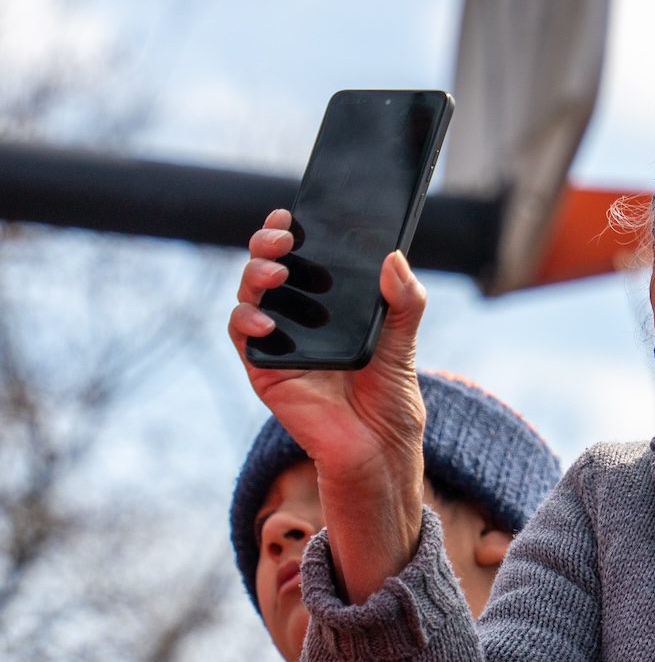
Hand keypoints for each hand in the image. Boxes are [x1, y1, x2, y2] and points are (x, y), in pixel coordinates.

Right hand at [227, 209, 427, 601]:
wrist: (379, 446)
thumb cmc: (390, 395)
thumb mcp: (403, 341)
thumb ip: (404, 302)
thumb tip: (395, 257)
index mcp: (328, 305)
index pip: (303, 259)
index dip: (290, 233)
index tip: (292, 214)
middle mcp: (298, 318)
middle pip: (269, 270)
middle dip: (267, 246)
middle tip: (282, 237)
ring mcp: (278, 343)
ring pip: (250, 297)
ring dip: (255, 278)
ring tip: (277, 273)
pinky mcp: (265, 370)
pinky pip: (242, 337)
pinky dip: (247, 323)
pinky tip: (266, 322)